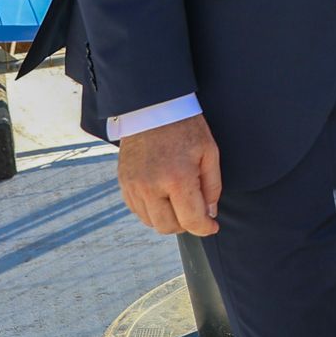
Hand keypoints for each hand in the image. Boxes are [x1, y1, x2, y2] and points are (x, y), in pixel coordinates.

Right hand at [116, 113, 221, 236]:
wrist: (152, 107)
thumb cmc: (186, 127)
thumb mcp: (209, 152)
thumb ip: (212, 186)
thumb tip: (210, 213)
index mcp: (177, 178)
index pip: (191, 220)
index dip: (205, 228)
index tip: (212, 226)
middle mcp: (151, 187)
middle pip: (169, 227)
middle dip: (186, 224)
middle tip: (196, 211)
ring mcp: (134, 186)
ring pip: (152, 222)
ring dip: (168, 219)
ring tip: (179, 201)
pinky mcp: (123, 183)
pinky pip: (138, 210)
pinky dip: (152, 210)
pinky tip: (163, 195)